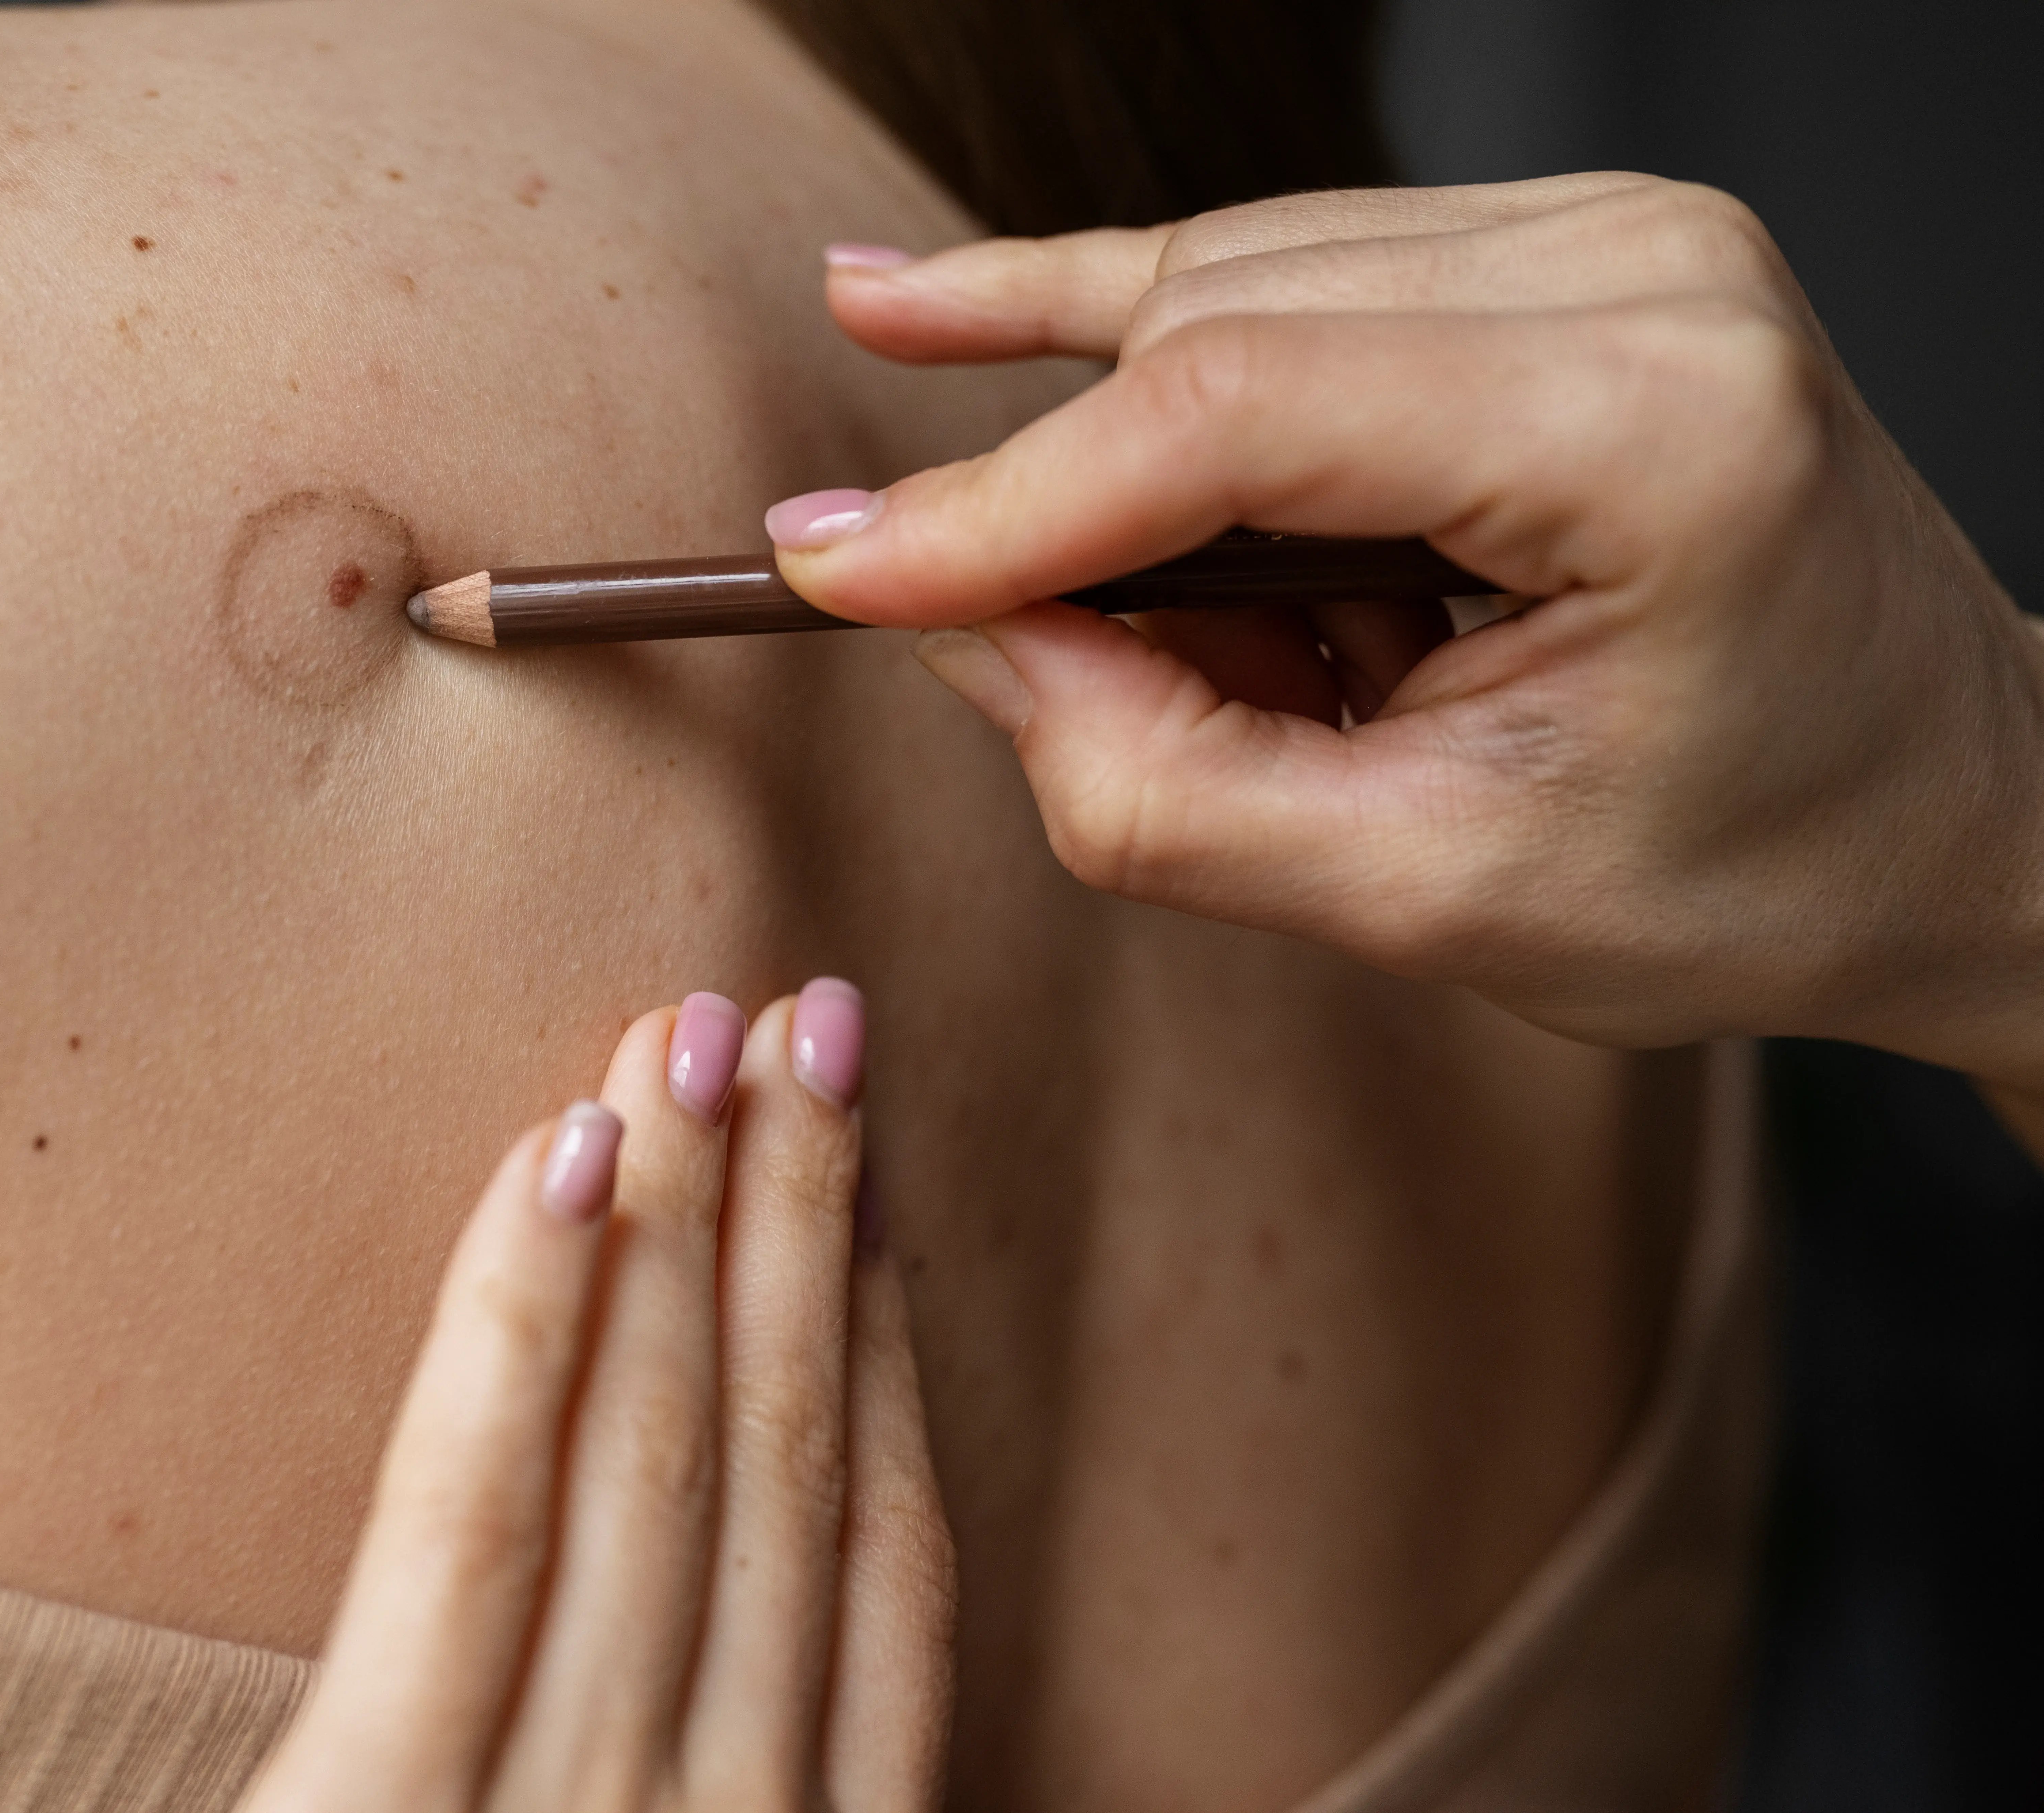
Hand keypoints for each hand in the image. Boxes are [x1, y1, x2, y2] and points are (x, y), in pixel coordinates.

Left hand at [240, 982, 951, 1812]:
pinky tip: (563, 1156)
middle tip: (808, 1025)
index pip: (886, 1569)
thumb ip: (693, 1759)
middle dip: (804, 1218)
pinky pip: (474, 1521)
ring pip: (662, 1454)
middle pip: (785, 1465)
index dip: (880, 1350)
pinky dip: (528, 1325)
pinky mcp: (388, 1811)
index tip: (873, 1180)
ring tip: (691, 1036)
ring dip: (689, 1217)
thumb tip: (727, 1606)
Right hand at [774, 181, 2043, 1107]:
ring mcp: (1607, 228)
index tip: (824, 577)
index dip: (998, 508)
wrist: (1949, 811)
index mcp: (1653, 428)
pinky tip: (935, 303)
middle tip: (1035, 688)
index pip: (1233, 418)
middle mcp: (1641, 267)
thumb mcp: (1426, 895)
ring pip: (1218, 297)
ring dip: (1125, 473)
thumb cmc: (1740, 873)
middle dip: (1069, 521)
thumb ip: (1160, 780)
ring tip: (1203, 649)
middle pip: (1212, 340)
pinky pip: (1274, 275)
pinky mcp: (1556, 243)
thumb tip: (956, 636)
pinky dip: (1120, 334)